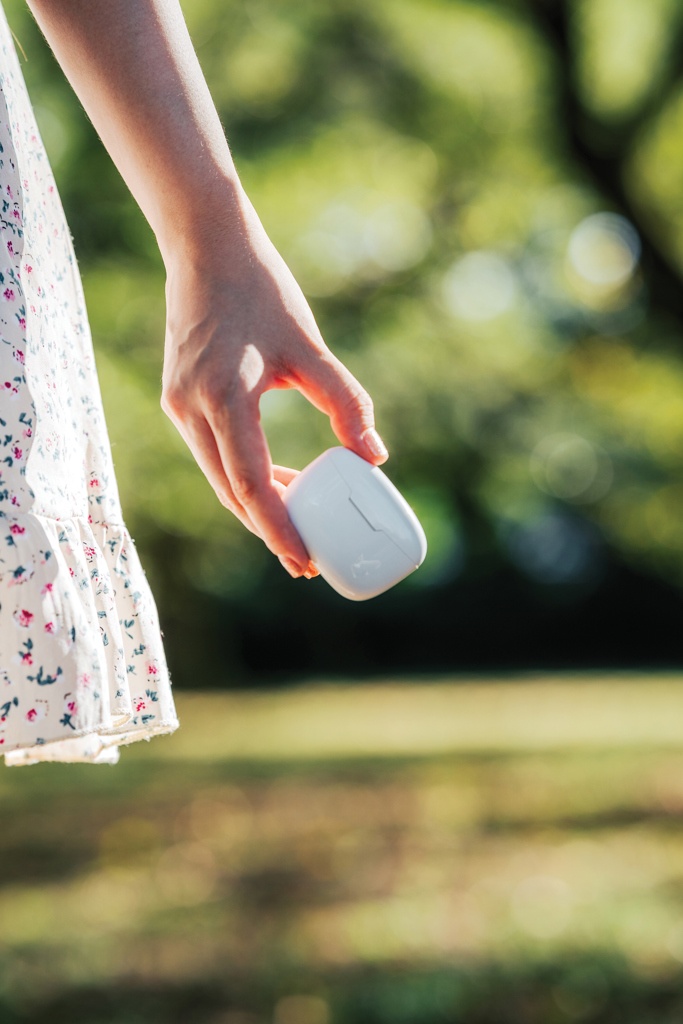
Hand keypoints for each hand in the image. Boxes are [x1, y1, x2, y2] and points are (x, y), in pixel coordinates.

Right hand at [160, 194, 387, 577]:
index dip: (279, 529)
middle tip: (307, 560)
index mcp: (222, 396)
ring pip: (219, 478)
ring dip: (257, 506)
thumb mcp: (309, 346)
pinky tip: (276, 482)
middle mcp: (189, 409)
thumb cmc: (261, 289)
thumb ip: (345, 402)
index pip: (249, 484)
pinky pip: (213, 456)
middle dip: (270, 530)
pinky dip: (243, 477)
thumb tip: (375, 457)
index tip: (306, 561)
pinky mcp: (178, 399)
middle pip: (230, 493)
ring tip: (299, 528)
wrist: (205, 246)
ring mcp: (177, 405)